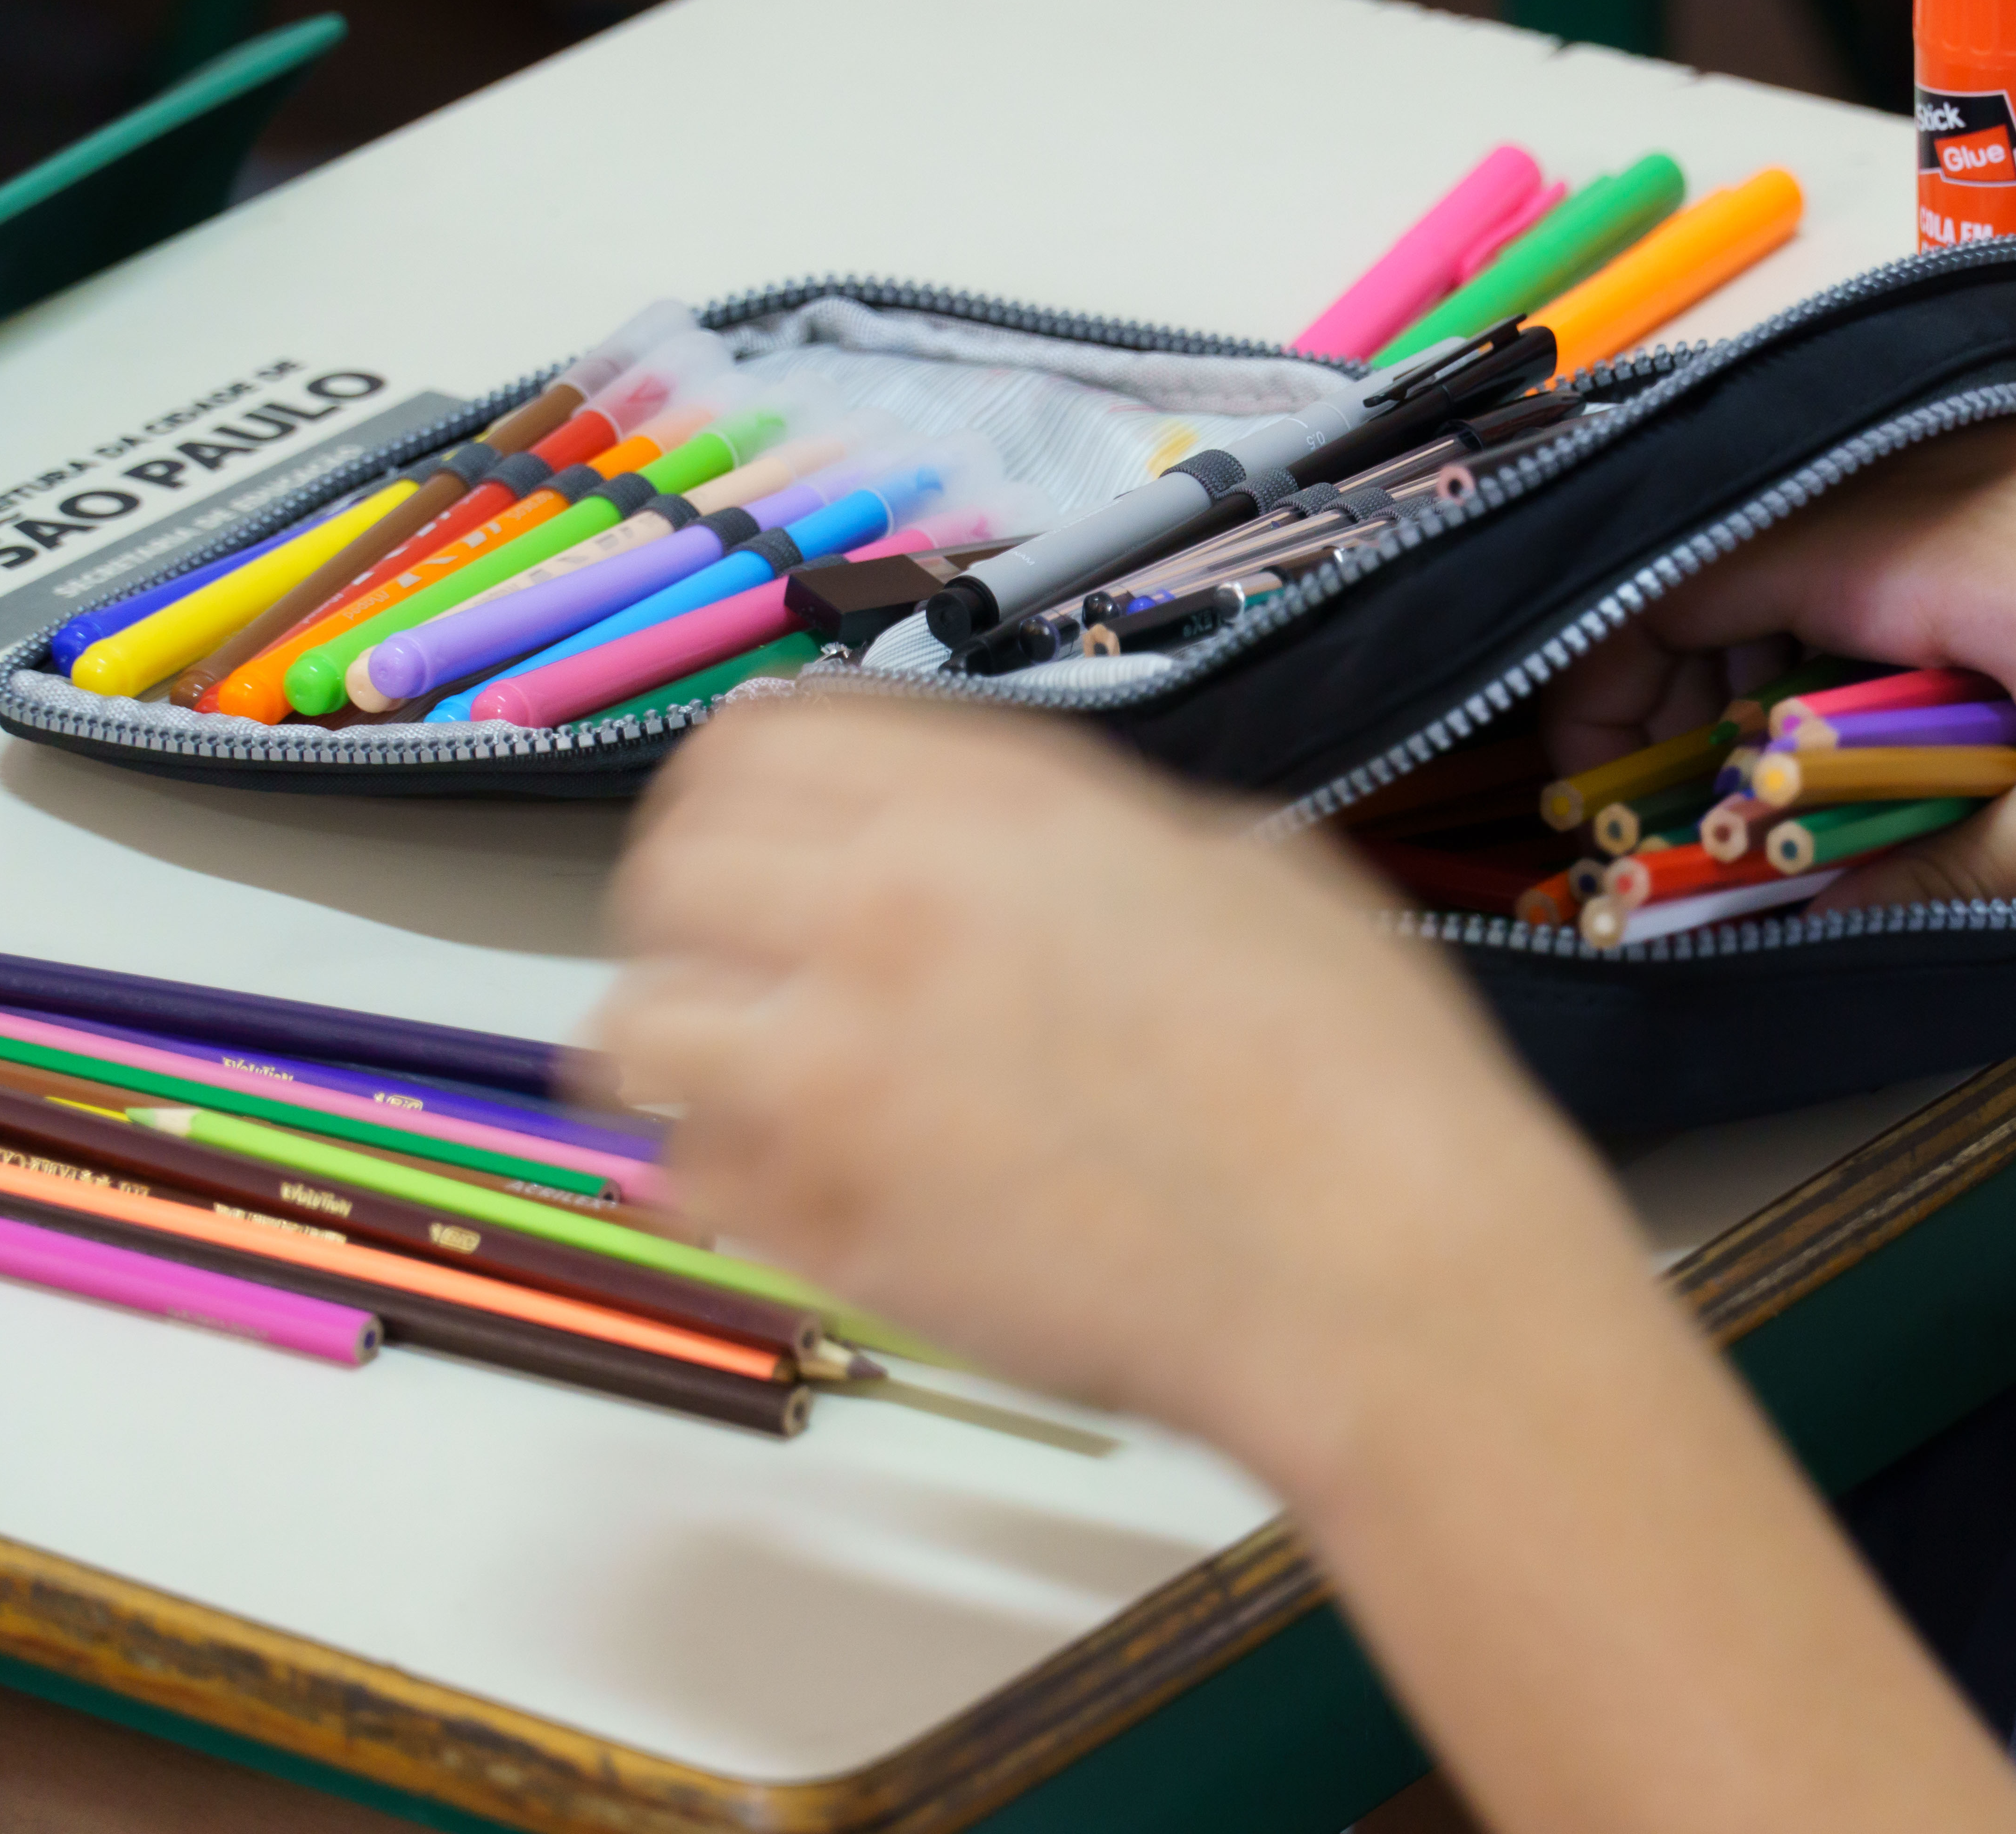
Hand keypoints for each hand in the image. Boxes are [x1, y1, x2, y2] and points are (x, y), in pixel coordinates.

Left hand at [589, 696, 1636, 1476]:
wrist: (1377, 1269)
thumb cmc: (1355, 1072)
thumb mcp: (1238, 867)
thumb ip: (1076, 839)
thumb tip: (1001, 859)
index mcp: (989, 808)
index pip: (759, 746)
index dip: (742, 792)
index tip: (758, 836)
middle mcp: (882, 915)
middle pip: (669, 872)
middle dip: (688, 911)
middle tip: (735, 958)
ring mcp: (837, 1080)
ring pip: (638, 1030)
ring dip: (678, 1047)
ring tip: (737, 1079)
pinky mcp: (832, 1230)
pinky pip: (687, 1182)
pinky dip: (711, 1176)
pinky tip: (780, 1183)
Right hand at [1543, 358, 2015, 904]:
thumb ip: (1954, 870)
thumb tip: (1817, 914)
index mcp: (1913, 535)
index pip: (1681, 586)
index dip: (1604, 690)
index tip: (1597, 792)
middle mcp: (1931, 480)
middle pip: (1736, 585)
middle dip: (1691, 709)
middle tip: (1707, 827)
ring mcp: (1996, 472)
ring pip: (1826, 580)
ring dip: (1794, 691)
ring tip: (1822, 803)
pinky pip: (1913, 568)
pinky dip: (1880, 653)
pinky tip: (1930, 734)